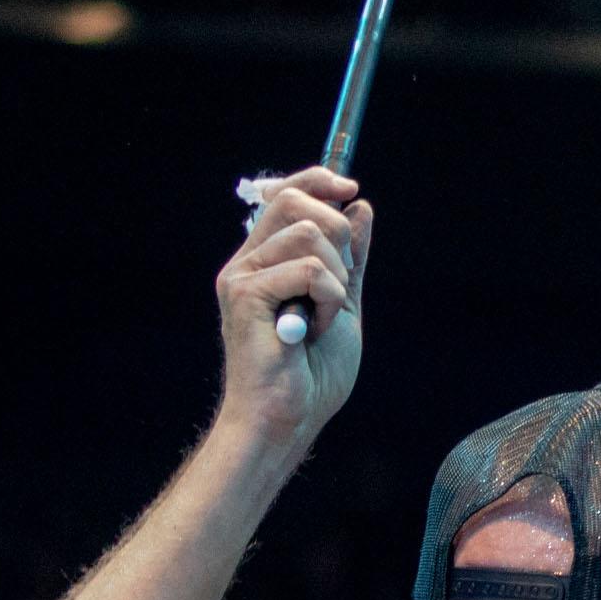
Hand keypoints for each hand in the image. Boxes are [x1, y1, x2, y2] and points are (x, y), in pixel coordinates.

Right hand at [214, 166, 374, 449]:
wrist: (289, 418)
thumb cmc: (311, 374)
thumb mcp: (343, 304)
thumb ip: (351, 258)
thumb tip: (359, 206)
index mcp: (264, 260)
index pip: (285, 194)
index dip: (318, 181)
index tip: (350, 189)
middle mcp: (246, 261)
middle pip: (295, 201)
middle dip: (338, 233)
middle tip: (340, 284)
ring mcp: (241, 275)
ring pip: (309, 234)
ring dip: (337, 277)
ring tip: (324, 316)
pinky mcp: (245, 294)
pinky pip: (310, 270)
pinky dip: (330, 300)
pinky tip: (314, 330)